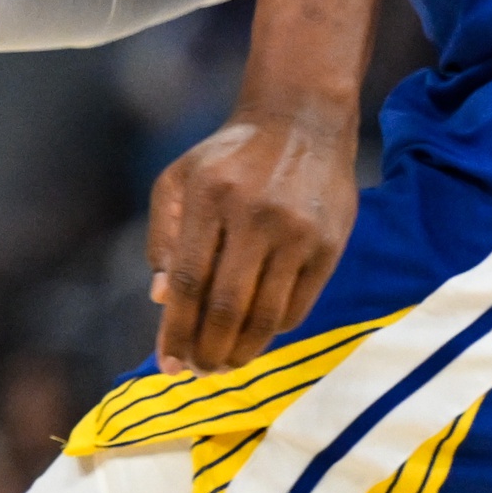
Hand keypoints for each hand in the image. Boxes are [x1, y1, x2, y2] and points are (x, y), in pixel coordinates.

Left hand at [148, 102, 358, 373]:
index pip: (188, 280)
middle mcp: (255, 214)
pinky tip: (257, 335)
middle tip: (198, 371)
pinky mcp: (330, 244)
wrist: (302, 121)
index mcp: (210, 195)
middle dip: (208, 350)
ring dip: (242, 351)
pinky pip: (299, 305)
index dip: (175, 330)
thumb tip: (161, 300)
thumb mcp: (180, 179)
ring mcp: (297, 231)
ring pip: (265, 314)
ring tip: (225, 364)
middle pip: (226, 306)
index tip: (168, 363)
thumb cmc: (230, 158)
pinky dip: (274, 330)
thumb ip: (163, 237)